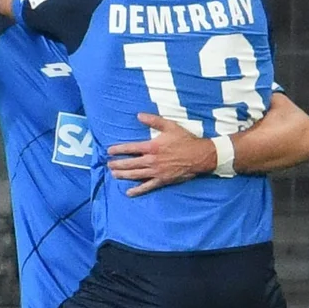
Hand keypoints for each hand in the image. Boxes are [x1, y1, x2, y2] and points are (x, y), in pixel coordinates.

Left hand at [106, 113, 220, 196]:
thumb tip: (139, 115)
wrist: (200, 156)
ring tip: (113, 174)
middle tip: (108, 164)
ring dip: (123, 175)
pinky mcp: (162, 180)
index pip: (130, 148)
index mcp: (152, 147)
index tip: (109, 151)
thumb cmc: (185, 140)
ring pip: (135, 175)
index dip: (118, 150)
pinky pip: (147, 187)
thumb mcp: (170, 126)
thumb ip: (153, 120)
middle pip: (129, 163)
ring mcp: (156, 172)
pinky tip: (128, 192)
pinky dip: (137, 190)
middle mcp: (151, 160)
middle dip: (117, 164)